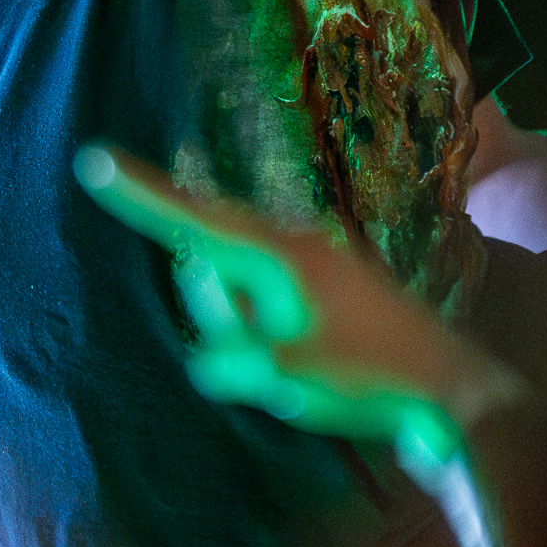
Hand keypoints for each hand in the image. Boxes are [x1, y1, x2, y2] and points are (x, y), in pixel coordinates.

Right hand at [73, 142, 526, 470]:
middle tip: (256, 347)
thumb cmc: (373, 379)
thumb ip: (238, 361)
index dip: (141, 194)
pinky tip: (291, 350)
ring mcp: (318, 258)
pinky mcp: (330, 282)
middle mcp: (298, 244)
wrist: (451, 388)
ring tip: (291, 364)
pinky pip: (269, 287)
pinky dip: (260, 314)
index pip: (195, 219)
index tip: (94, 157)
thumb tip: (200, 356)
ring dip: (239, 316)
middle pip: (217, 247)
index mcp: (283, 256)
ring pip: (243, 273)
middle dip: (208, 291)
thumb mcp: (295, 378)